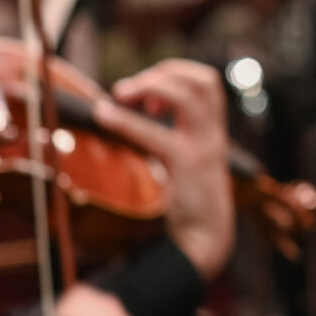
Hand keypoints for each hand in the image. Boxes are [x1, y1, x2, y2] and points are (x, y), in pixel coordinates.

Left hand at [90, 59, 235, 282]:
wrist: (203, 242)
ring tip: (121, 94)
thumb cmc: (187, 208)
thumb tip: (124, 127)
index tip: (145, 98)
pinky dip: (126, 120)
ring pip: (190, 93)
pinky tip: (103, 115)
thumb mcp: (183, 168)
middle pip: (205, 80)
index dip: (176, 75)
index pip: (207, 83)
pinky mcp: (188, 164)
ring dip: (151, 84)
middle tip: (129, 92)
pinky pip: (157, 132)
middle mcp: (213, 135)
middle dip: (164, 73)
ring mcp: (205, 147)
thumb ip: (166, 145)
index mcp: (212, 134)